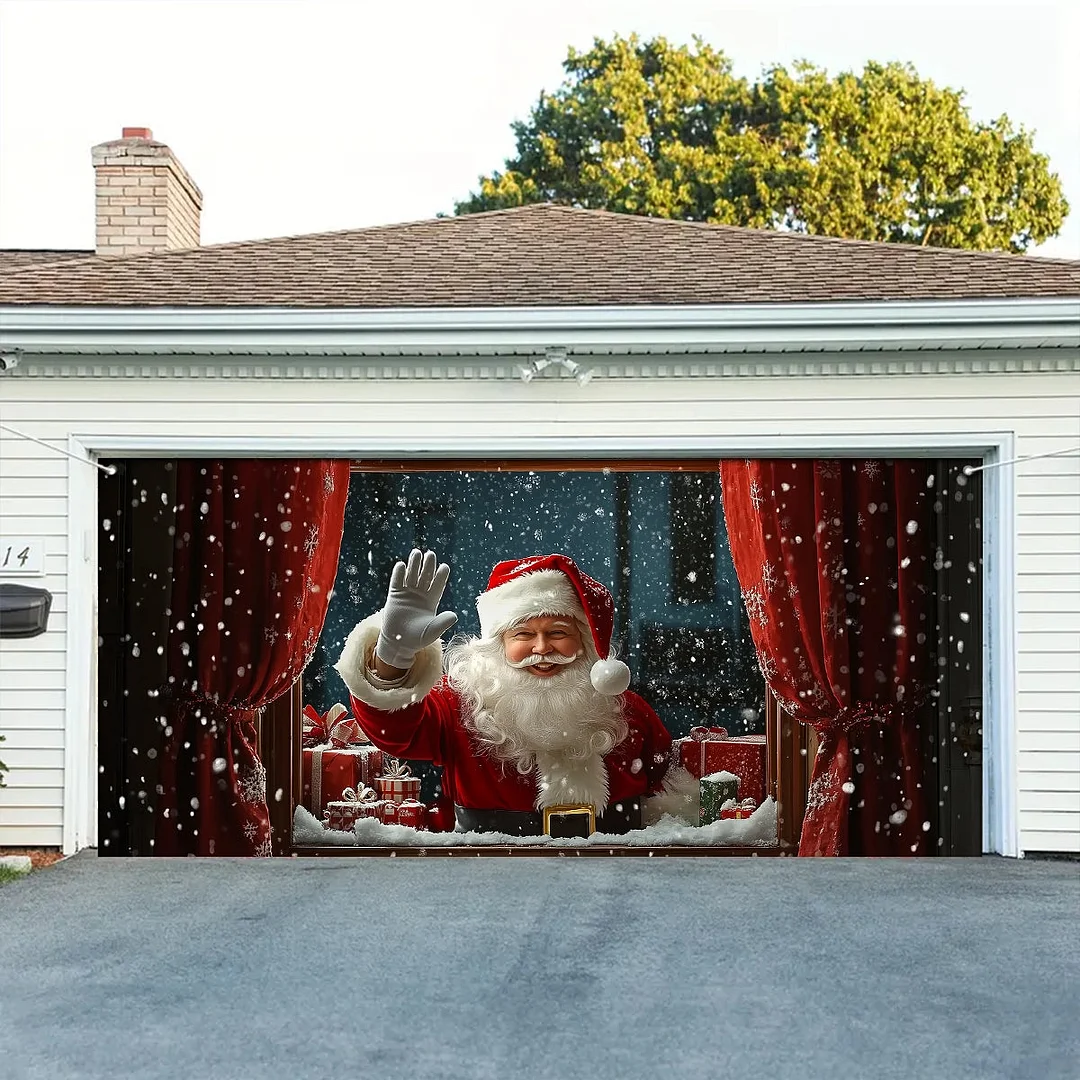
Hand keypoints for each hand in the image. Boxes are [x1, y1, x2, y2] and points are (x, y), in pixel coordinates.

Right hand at [375, 549, 458, 670]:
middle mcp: (420, 595)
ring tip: (416, 553)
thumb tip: (454, 616)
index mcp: (432, 601)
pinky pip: (397, 582)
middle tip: (431, 555)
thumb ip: (443, 623)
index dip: (441, 576)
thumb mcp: (433, 631)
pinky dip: (399, 573)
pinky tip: (401, 565)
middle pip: (425, 576)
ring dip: (414, 565)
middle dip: (428, 566)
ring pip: (412, 575)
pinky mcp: (394, 596)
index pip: (438, 585)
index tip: (444, 567)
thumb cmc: (418, 639)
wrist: (399, 644)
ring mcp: (407, 594)